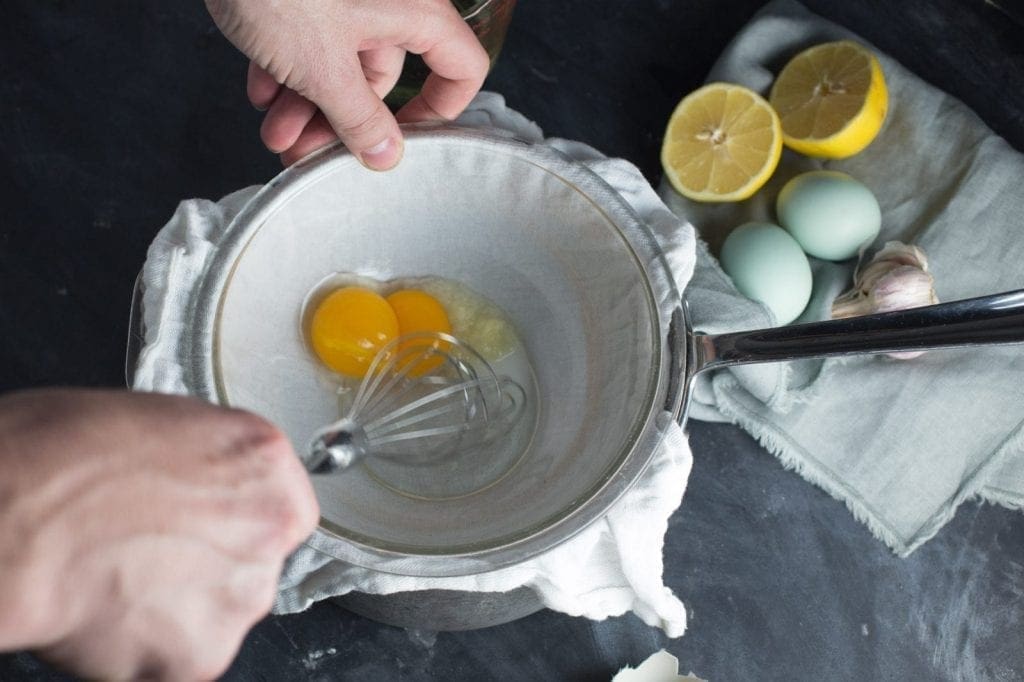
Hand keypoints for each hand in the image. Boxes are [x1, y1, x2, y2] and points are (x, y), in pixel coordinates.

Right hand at [0, 389, 318, 679]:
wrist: (18, 519)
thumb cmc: (65, 456)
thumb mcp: (165, 423)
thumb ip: (211, 464)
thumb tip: (208, 482)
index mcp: (266, 462)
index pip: (280, 506)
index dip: (234, 517)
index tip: (203, 521)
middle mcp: (269, 530)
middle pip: (253, 560)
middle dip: (208, 562)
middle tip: (150, 547)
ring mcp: (240, 596)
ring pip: (219, 609)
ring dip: (180, 604)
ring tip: (120, 575)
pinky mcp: (201, 654)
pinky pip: (181, 656)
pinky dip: (147, 646)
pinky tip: (110, 609)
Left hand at [205, 0, 489, 167]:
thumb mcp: (323, 68)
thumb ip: (359, 118)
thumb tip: (385, 153)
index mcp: (416, 11)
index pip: (461, 67)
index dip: (439, 111)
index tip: (404, 140)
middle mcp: (390, 1)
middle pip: (383, 75)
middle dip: (341, 121)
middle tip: (310, 153)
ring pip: (340, 62)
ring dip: (307, 106)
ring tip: (276, 134)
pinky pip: (309, 39)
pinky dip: (286, 71)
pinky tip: (262, 93)